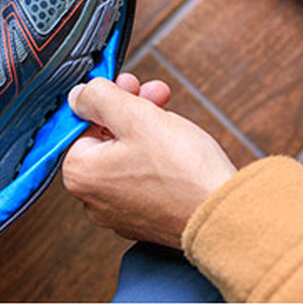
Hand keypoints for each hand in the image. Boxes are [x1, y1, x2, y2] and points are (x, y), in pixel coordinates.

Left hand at [62, 73, 236, 247]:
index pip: (81, 123)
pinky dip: (155, 159)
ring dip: (145, 129)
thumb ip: (99, 97)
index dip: (107, 98)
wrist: (223, 214)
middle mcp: (93, 199)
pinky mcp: (145, 218)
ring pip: (125, 156)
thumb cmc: (182, 170)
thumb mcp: (136, 116)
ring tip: (170, 115)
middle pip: (104, 138)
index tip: (128, 85)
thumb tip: (78, 94)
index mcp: (81, 175)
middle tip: (153, 94)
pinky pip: (142, 178)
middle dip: (130, 110)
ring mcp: (118, 212)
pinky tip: (175, 145)